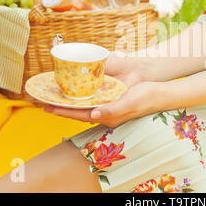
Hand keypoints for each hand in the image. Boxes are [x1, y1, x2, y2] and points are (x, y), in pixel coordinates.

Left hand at [44, 81, 165, 126]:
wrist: (159, 94)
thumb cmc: (145, 99)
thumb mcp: (129, 103)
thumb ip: (112, 111)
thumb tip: (94, 115)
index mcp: (106, 116)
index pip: (79, 115)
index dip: (62, 111)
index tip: (46, 106)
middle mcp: (105, 113)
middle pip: (78, 111)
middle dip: (62, 106)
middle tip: (46, 100)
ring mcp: (108, 106)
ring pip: (84, 105)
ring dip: (70, 101)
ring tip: (57, 95)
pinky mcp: (112, 99)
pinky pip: (93, 98)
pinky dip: (82, 95)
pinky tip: (78, 90)